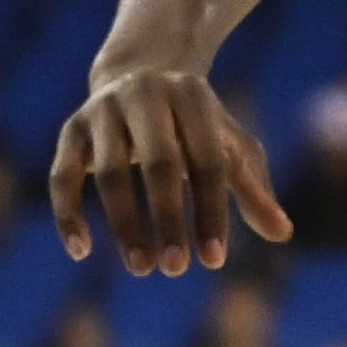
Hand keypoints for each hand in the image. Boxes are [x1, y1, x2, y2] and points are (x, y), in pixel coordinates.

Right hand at [51, 63, 291, 278]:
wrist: (140, 78)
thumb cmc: (195, 127)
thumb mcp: (229, 148)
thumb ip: (252, 188)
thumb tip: (283, 233)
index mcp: (192, 96)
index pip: (206, 160)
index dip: (211, 212)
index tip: (214, 261)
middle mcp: (145, 94)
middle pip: (158, 164)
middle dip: (168, 219)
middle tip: (177, 269)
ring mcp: (102, 109)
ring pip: (109, 172)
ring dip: (124, 224)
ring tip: (142, 268)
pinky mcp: (71, 129)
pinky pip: (62, 176)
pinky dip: (68, 214)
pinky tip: (81, 251)